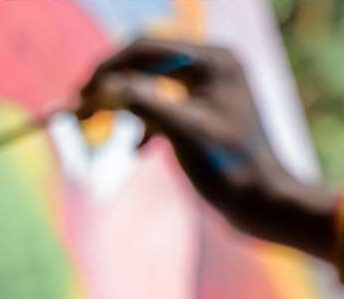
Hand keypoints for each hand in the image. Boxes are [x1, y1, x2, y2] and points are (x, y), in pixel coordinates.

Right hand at [78, 39, 303, 241]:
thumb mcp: (183, 132)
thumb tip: (105, 84)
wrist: (264, 204)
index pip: (146, 48)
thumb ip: (145, 103)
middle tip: (80, 108)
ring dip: (125, 104)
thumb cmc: (230, 169)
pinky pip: (165, 108)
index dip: (108, 68)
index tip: (80, 93)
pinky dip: (145, 124)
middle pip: (147, 62)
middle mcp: (213, 66)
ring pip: (152, 86)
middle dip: (112, 84)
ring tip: (96, 123)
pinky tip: (136, 149)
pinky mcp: (207, 114)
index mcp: (212, 60)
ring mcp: (211, 89)